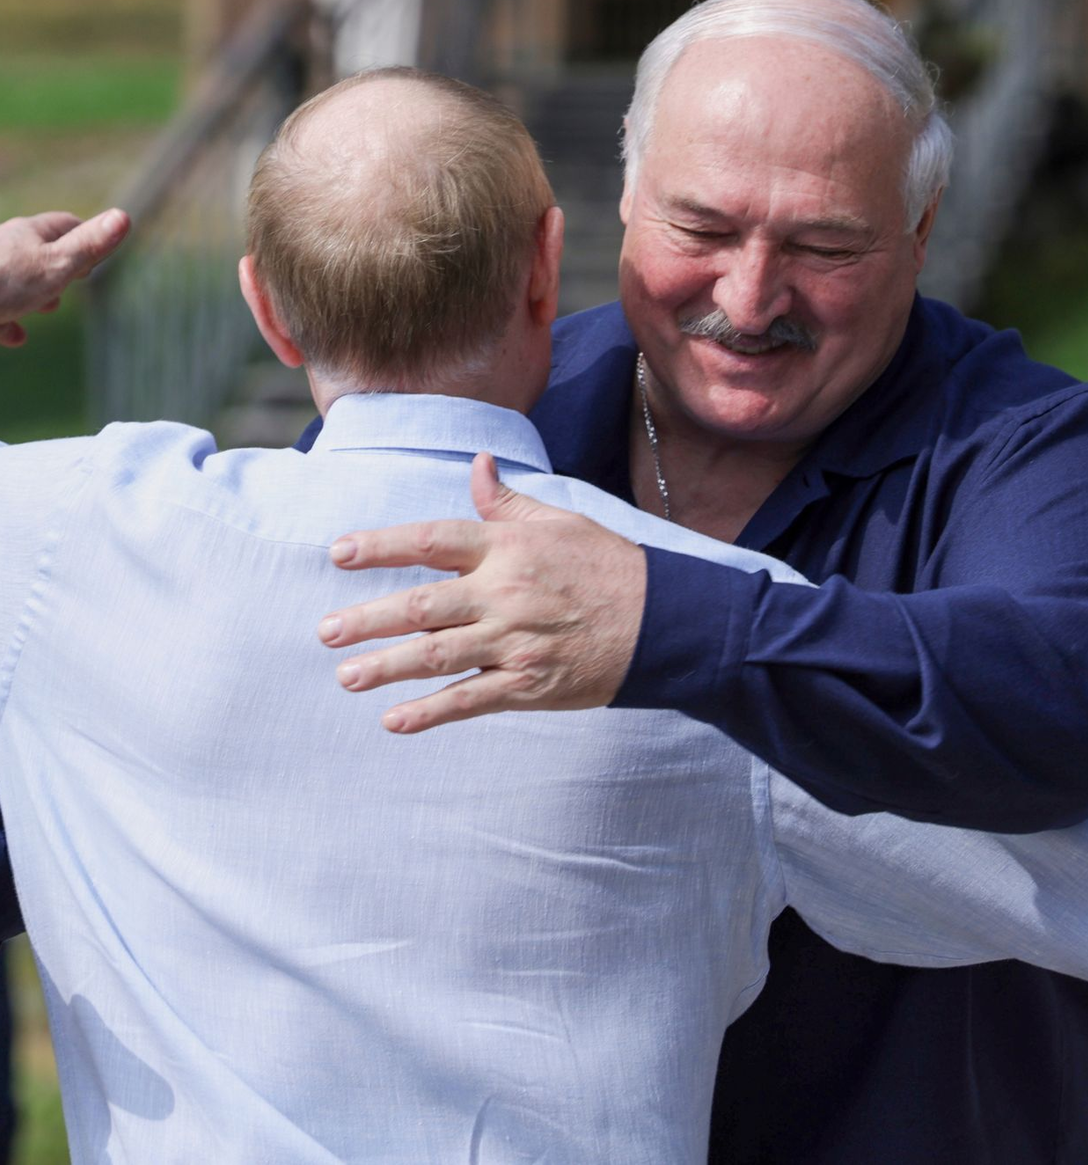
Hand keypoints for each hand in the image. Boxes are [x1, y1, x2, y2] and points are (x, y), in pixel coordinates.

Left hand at [0, 209, 130, 346]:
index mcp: (28, 234)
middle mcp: (6, 247)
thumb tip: (124, 216)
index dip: (86, 235)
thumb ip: (89, 245)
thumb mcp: (56, 265)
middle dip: (59, 267)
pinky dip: (10, 320)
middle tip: (74, 281)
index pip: (65, 225)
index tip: (98, 251)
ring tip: (43, 308)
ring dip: (34, 294)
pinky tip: (14, 335)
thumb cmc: (4, 282)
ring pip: (17, 279)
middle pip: (38, 250)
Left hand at [318, 453, 647, 731]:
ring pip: (437, 656)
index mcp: (507, 548)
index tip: (339, 553)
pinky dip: (431, 713)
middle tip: (326, 631)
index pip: (431, 540)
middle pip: (422, 606)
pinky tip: (394, 720)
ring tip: (346, 676)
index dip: (381, 546)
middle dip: (368, 619)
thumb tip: (478, 465)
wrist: (663, 620)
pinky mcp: (528, 683)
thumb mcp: (560, 521)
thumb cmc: (607, 566)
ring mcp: (515, 642)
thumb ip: (507, 503)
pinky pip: (470, 699)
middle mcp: (504, 593)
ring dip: (387, 666)